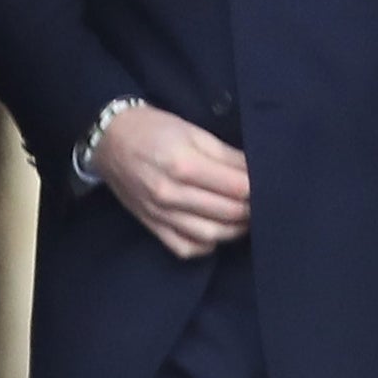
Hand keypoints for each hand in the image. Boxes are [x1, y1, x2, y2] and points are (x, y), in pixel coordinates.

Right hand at [91, 104, 250, 257]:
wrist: (109, 140)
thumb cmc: (152, 129)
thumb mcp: (192, 130)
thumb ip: (226, 154)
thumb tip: (257, 172)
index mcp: (183, 164)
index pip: (238, 188)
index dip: (259, 187)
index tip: (268, 182)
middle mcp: (171, 194)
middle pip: (230, 213)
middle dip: (252, 207)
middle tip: (261, 199)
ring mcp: (161, 214)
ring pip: (214, 235)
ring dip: (236, 228)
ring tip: (244, 215)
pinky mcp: (153, 227)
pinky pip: (188, 248)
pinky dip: (208, 244)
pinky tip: (214, 228)